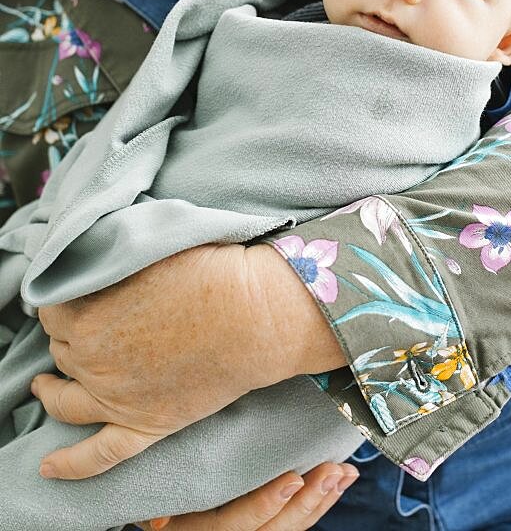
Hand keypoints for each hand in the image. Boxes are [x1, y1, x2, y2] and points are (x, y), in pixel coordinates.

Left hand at [34, 242, 344, 478]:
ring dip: (52, 389)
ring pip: (65, 399)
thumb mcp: (146, 253)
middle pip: (60, 349)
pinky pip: (98, 455)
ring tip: (47, 383)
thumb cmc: (209, 273)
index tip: (78, 294)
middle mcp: (92, 360)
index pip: (53, 309)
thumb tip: (89, 272)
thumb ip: (107, 267)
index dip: (64, 300)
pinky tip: (48, 465)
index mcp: (86, 315)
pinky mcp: (146, 425)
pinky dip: (70, 464)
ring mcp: (117, 399)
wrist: (255, 314)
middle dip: (68, 336)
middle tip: (88, 323)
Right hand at [134, 464, 358, 530]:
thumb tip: (159, 517)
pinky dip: (319, 504)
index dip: (265, 504)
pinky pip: (294, 526)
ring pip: (289, 530)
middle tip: (331, 471)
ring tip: (344, 473)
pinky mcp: (263, 530)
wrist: (170, 512)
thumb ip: (164, 498)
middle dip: (306, 503)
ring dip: (321, 502)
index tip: (293, 478)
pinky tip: (338, 483)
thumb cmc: (158, 489)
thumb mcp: (155, 493)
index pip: (234, 524)